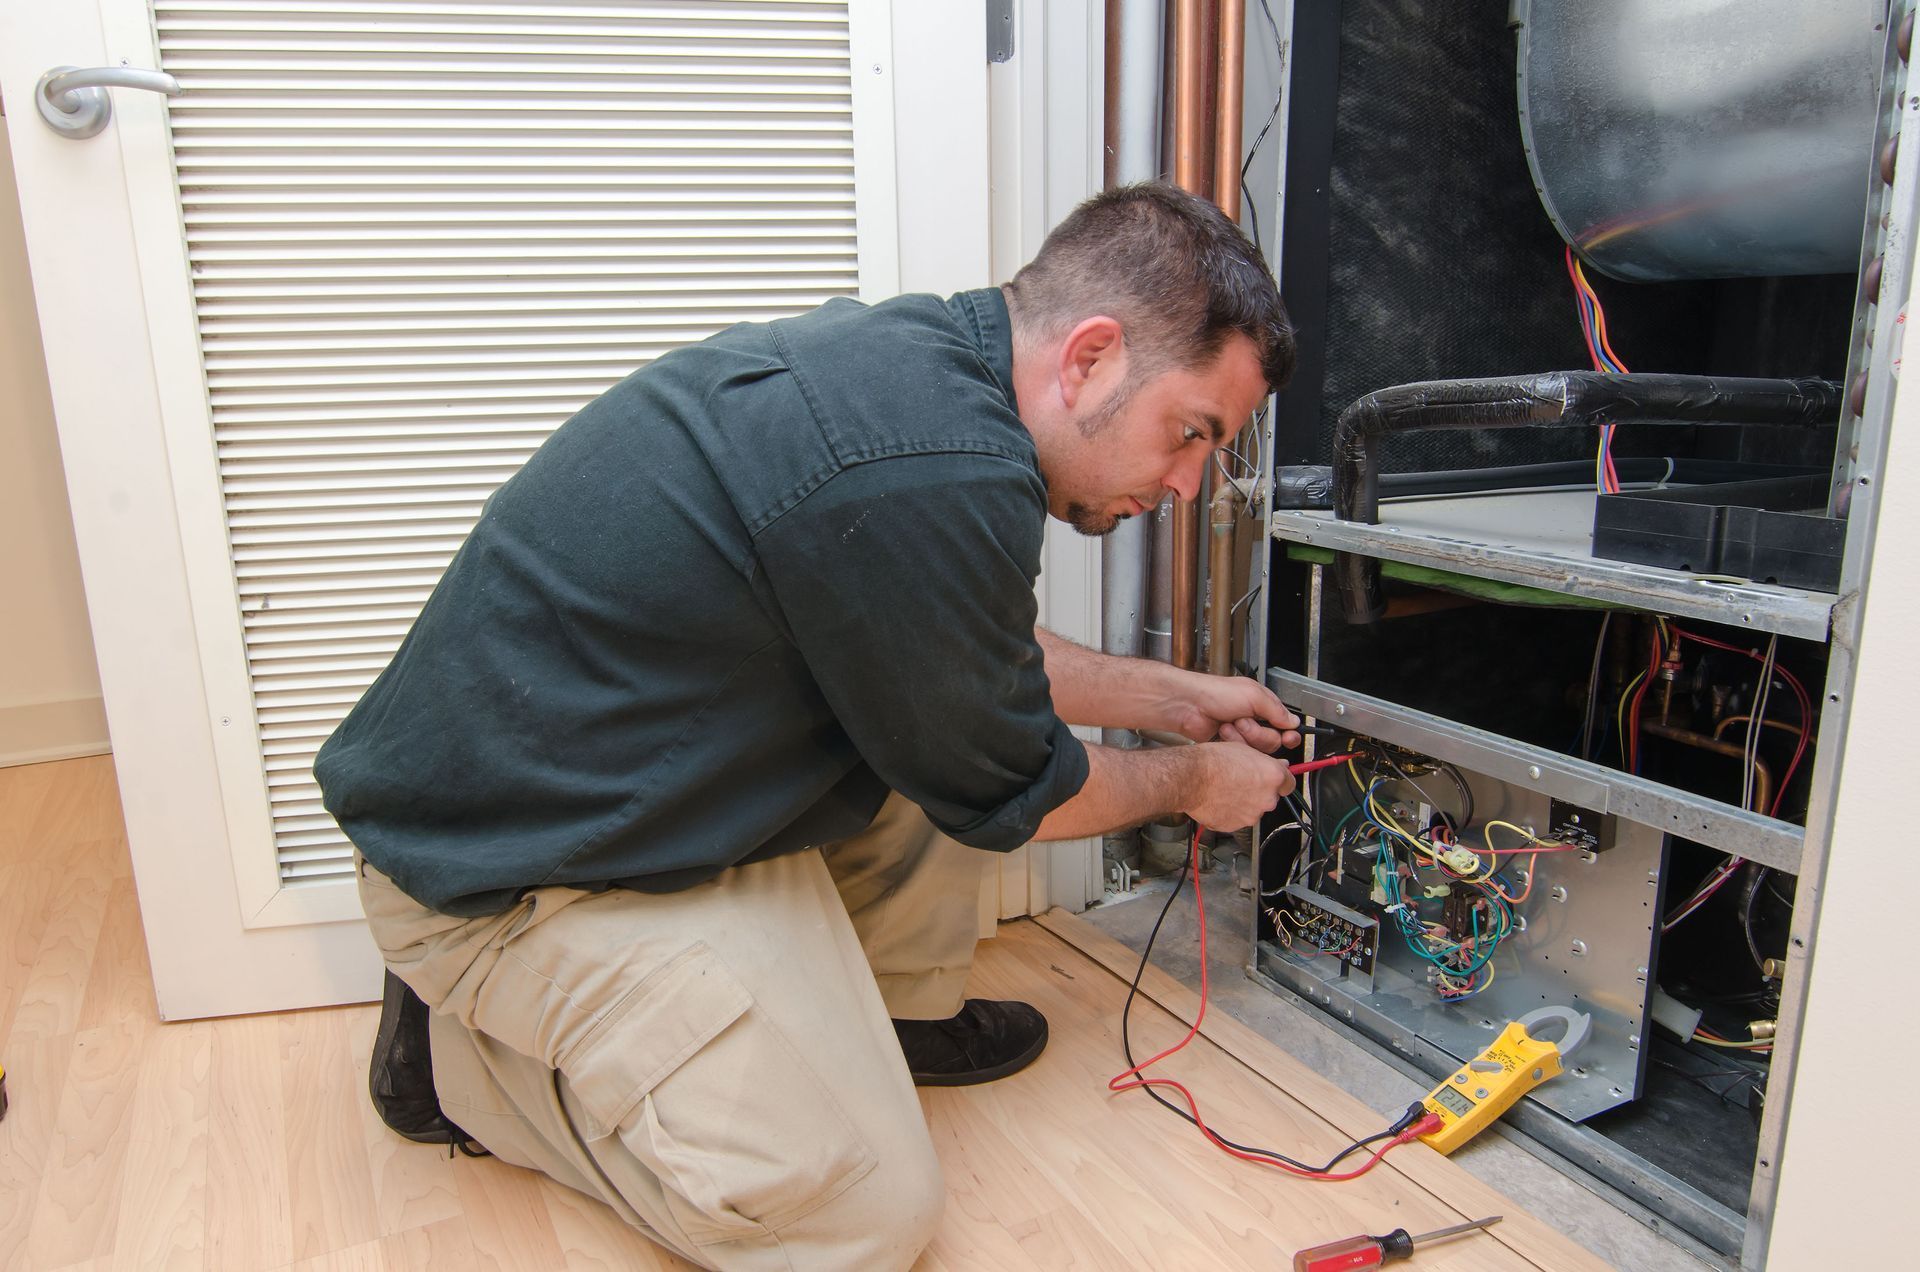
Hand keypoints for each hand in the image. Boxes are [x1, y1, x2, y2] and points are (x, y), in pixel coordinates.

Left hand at [1162, 672, 1301, 752]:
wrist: (1188, 705)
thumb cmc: (1215, 693)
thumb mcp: (1253, 695)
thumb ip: (1277, 710)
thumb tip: (1294, 722)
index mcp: (1263, 705)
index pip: (1286, 725)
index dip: (1289, 733)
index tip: (1288, 737)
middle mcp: (1254, 720)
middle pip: (1273, 741)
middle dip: (1258, 733)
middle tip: (1242, 720)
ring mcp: (1242, 734)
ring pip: (1257, 749)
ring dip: (1243, 737)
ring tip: (1229, 724)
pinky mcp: (1230, 745)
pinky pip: (1242, 754)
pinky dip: (1232, 743)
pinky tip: (1222, 732)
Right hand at [1183, 740, 1297, 831]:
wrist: (1191, 778)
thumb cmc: (1213, 761)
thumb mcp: (1243, 749)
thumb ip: (1265, 761)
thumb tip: (1276, 765)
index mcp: (1273, 777)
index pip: (1289, 783)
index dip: (1280, 780)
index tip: (1275, 780)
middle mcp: (1267, 799)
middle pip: (1270, 797)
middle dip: (1259, 791)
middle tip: (1241, 780)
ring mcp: (1252, 815)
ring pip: (1253, 809)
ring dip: (1244, 802)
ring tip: (1226, 789)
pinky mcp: (1236, 826)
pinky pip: (1237, 819)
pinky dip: (1231, 812)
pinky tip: (1219, 799)